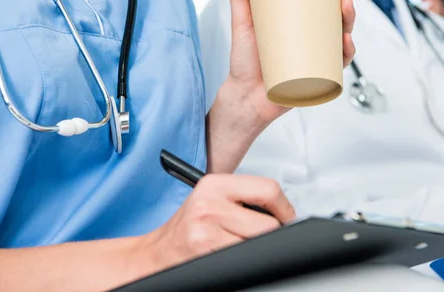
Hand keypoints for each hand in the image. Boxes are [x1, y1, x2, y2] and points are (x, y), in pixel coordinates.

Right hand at [139, 174, 295, 270]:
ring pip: (258, 244)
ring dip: (254, 249)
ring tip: (237, 245)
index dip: (285, 208)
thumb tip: (283, 211)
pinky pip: (243, 258)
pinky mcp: (205, 250)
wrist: (156, 254)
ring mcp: (206, 228)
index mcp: (214, 184)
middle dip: (270, 235)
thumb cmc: (186, 229)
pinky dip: (242, 260)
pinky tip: (228, 255)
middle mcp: (209, 202)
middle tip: (262, 238)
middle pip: (268, 223)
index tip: (287, 218)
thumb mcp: (211, 201)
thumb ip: (243, 198)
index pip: (268, 189)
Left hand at [226, 0, 355, 123]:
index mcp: (299, 20)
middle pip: (338, 12)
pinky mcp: (318, 75)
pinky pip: (338, 64)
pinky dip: (346, 53)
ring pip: (342, 34)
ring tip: (345, 6)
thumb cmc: (244, 60)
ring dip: (351, 19)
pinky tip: (346, 41)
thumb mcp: (241, 22)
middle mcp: (312, 36)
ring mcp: (317, 55)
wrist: (244, 95)